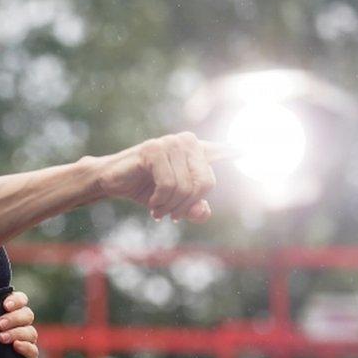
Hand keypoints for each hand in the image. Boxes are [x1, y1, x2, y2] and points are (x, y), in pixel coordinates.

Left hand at [0, 291, 37, 357]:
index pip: (17, 303)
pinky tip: (14, 347)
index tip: (6, 305)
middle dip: (15, 317)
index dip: (16, 300)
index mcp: (0, 319)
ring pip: (31, 332)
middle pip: (27, 315)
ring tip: (1, 339)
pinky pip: (33, 351)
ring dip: (18, 332)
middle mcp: (12, 330)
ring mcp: (19, 347)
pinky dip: (25, 346)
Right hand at [90, 132, 235, 221]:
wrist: (110, 181)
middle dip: (188, 205)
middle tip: (172, 216)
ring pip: (186, 187)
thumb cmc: (144, 189)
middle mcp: (187, 141)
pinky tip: (153, 205)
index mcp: (196, 150)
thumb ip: (192, 209)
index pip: (224, 150)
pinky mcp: (154, 149)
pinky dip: (161, 201)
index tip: (247, 151)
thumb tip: (203, 210)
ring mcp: (171, 142)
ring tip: (159, 211)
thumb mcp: (173, 204)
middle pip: (206, 183)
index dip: (236, 151)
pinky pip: (169, 184)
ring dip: (171, 207)